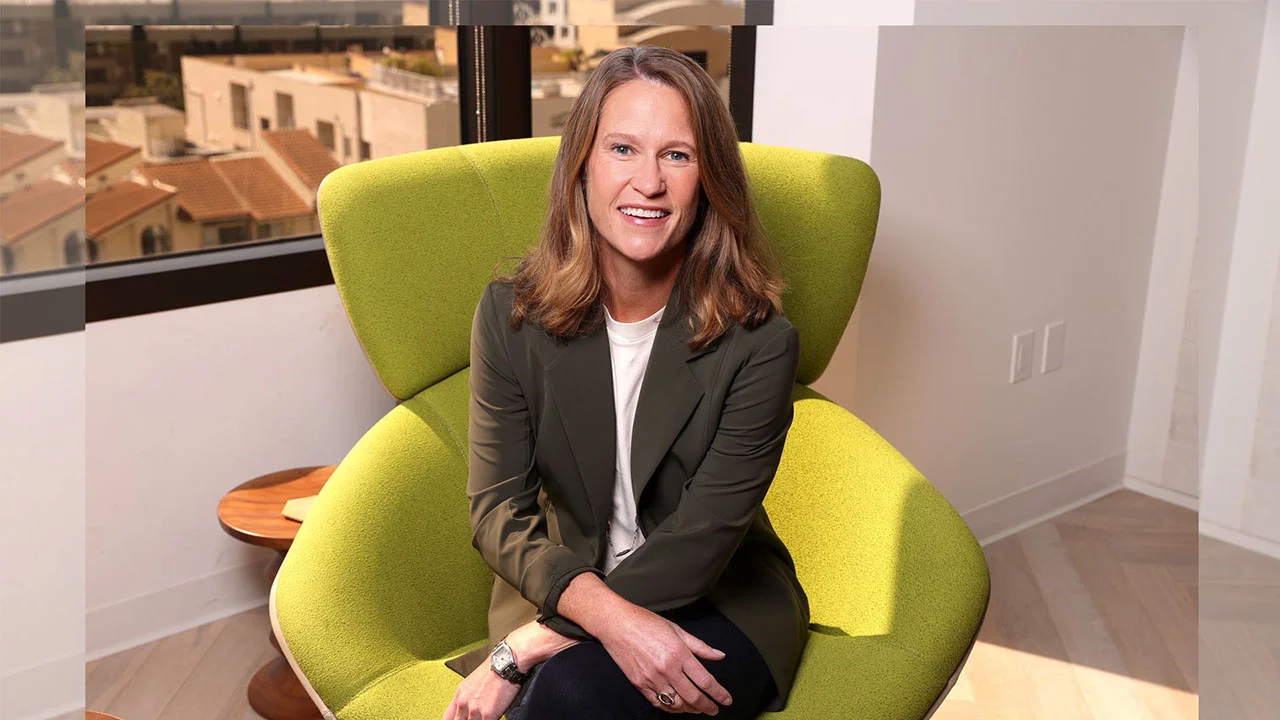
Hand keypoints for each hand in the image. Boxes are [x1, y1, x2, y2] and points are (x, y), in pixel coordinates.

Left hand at [441, 660, 521, 719]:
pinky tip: (493, 718)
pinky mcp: (487, 715)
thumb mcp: (472, 683)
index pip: (447, 719)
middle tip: (476, 718)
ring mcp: (474, 711)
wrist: (507, 662)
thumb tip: (467, 711)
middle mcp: (463, 704)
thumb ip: (467, 699)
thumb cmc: (494, 670)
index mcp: (458, 696)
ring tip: (484, 717)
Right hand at [598, 603, 733, 714]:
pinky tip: (678, 706)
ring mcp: (652, 678)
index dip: (719, 693)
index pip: (705, 681)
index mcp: (679, 654)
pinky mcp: (639, 684)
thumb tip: (720, 655)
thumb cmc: (645, 623)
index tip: (726, 699)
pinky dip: (671, 708)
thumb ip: (700, 646)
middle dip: (708, 706)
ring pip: (676, 704)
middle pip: (693, 697)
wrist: (616, 624)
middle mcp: (667, 669)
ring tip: (698, 708)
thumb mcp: (677, 630)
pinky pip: (658, 703)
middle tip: (715, 709)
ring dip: (690, 709)